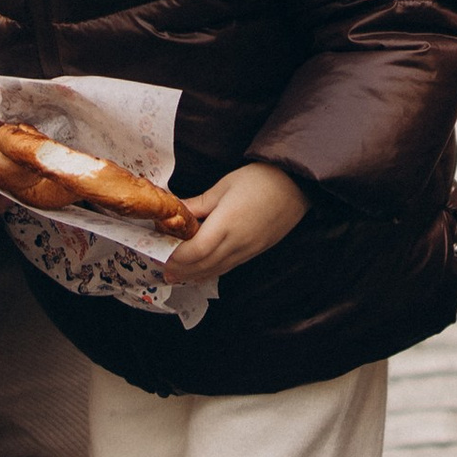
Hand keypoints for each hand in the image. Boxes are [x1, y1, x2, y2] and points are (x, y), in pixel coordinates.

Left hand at [163, 161, 308, 286]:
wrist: (296, 186)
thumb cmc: (259, 180)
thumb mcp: (224, 186)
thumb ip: (198, 204)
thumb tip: (174, 212)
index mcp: (226, 224)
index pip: (194, 251)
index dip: (175, 256)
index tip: (160, 251)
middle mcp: (237, 243)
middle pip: (202, 266)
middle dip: (180, 270)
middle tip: (162, 270)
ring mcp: (247, 251)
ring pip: (215, 270)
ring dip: (193, 275)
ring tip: (176, 276)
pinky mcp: (255, 252)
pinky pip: (228, 267)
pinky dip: (210, 272)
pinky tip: (201, 271)